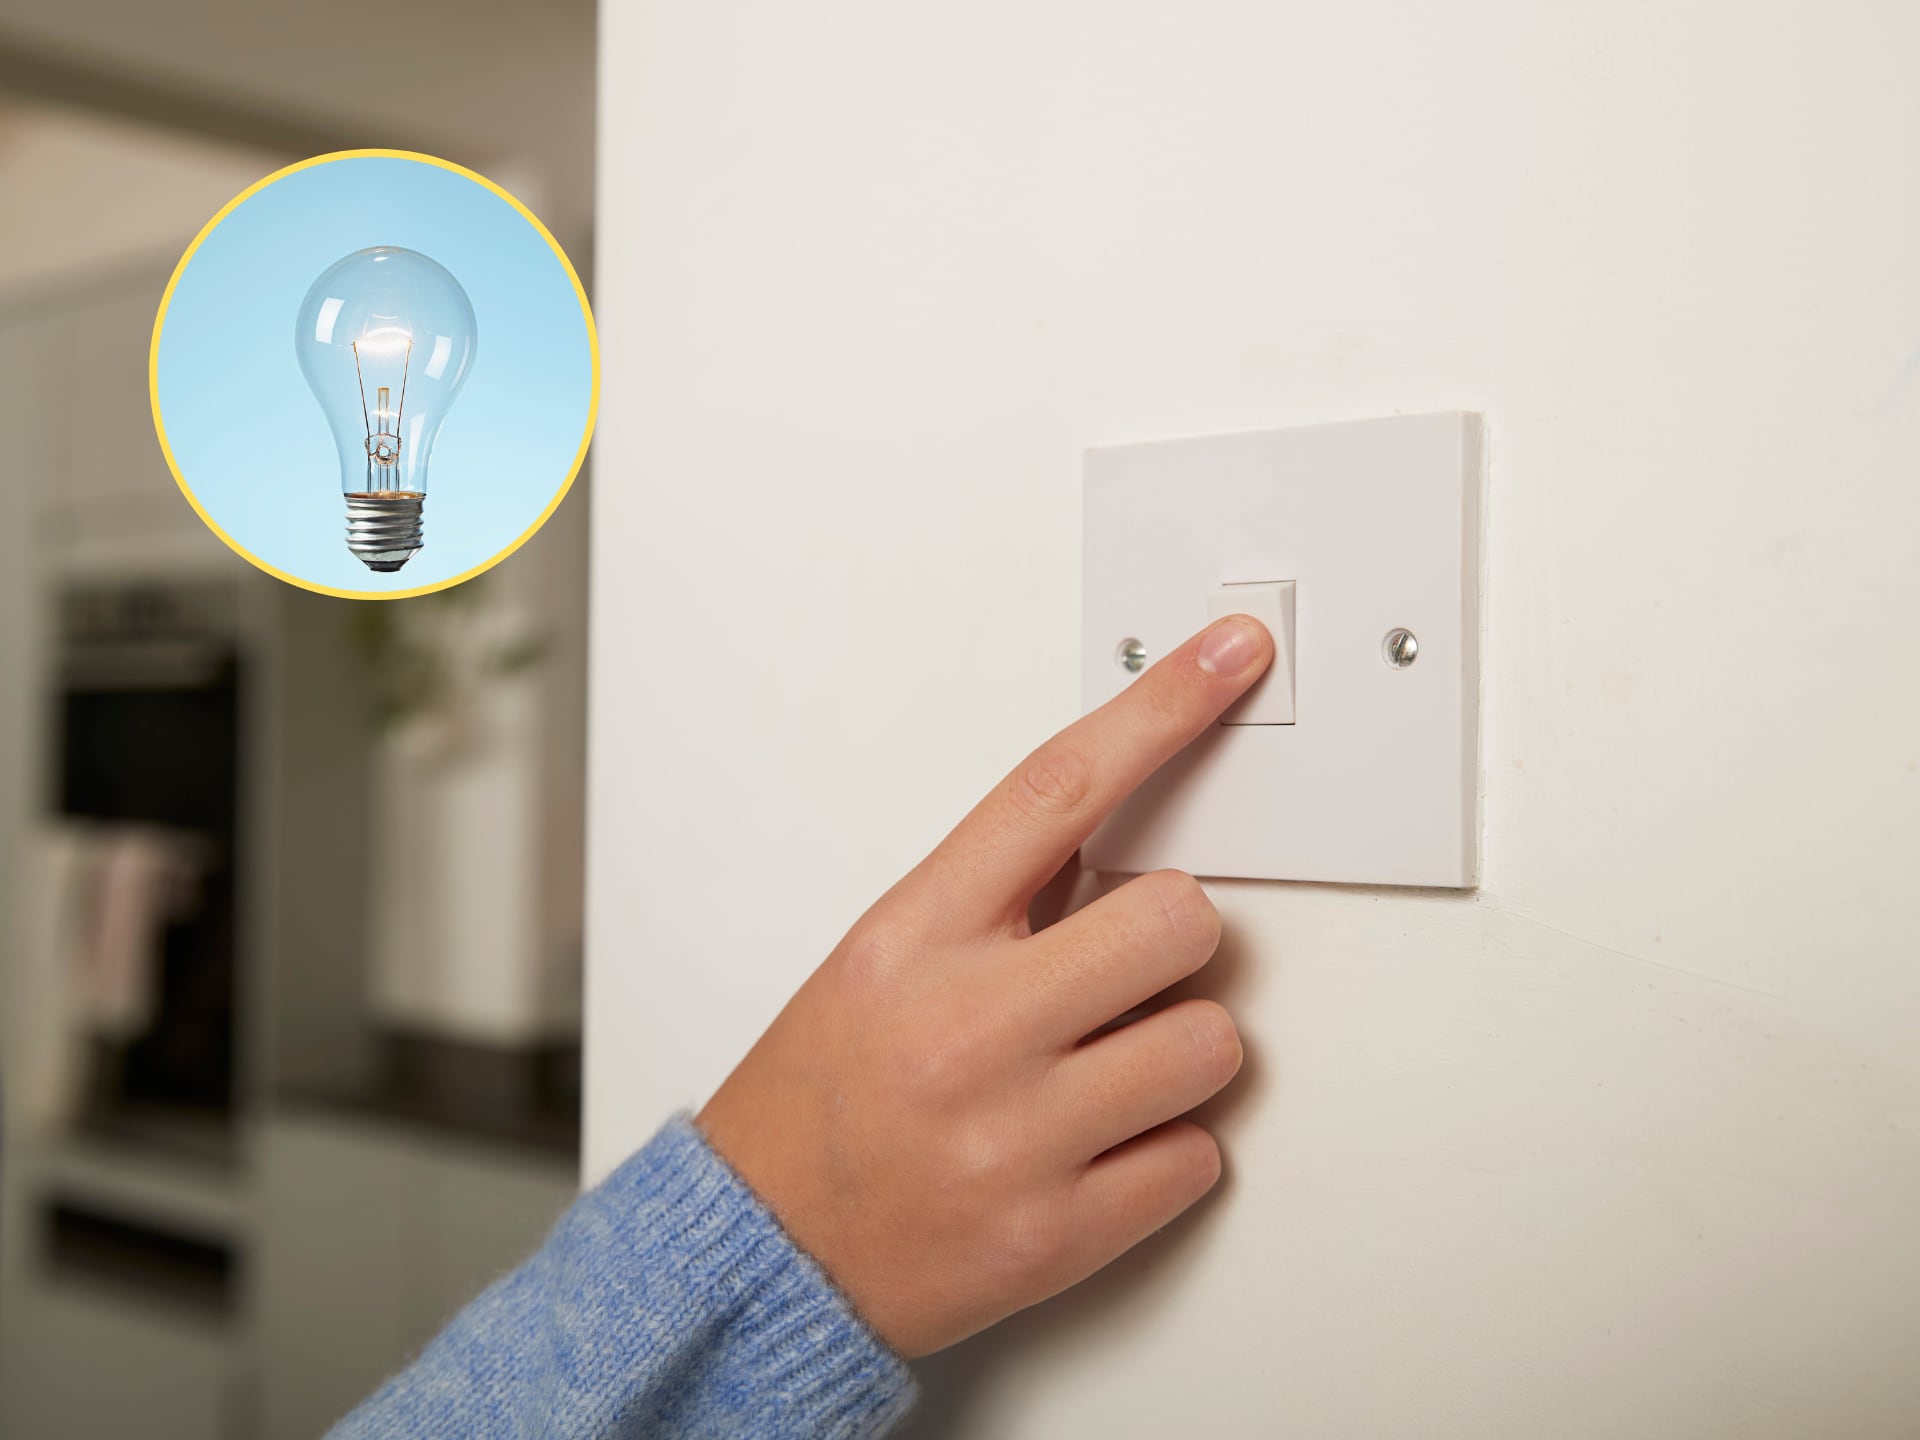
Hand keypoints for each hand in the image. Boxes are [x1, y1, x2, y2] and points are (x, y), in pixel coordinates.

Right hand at [698, 615, 1273, 1356]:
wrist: (761, 1252)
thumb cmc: (820, 1095)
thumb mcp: (882, 958)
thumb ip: (998, 896)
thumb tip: (1126, 832)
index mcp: (916, 935)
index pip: (1057, 787)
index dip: (1161, 708)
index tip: (1230, 657)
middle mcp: (967, 1025)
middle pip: (1181, 917)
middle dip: (1178, 939)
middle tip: (1127, 970)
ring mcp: (1015, 1134)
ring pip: (1213, 1044)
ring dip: (1181, 1051)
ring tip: (1106, 1071)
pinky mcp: (1058, 1233)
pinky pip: (1199, 1157)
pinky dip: (1168, 1151)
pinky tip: (1097, 1147)